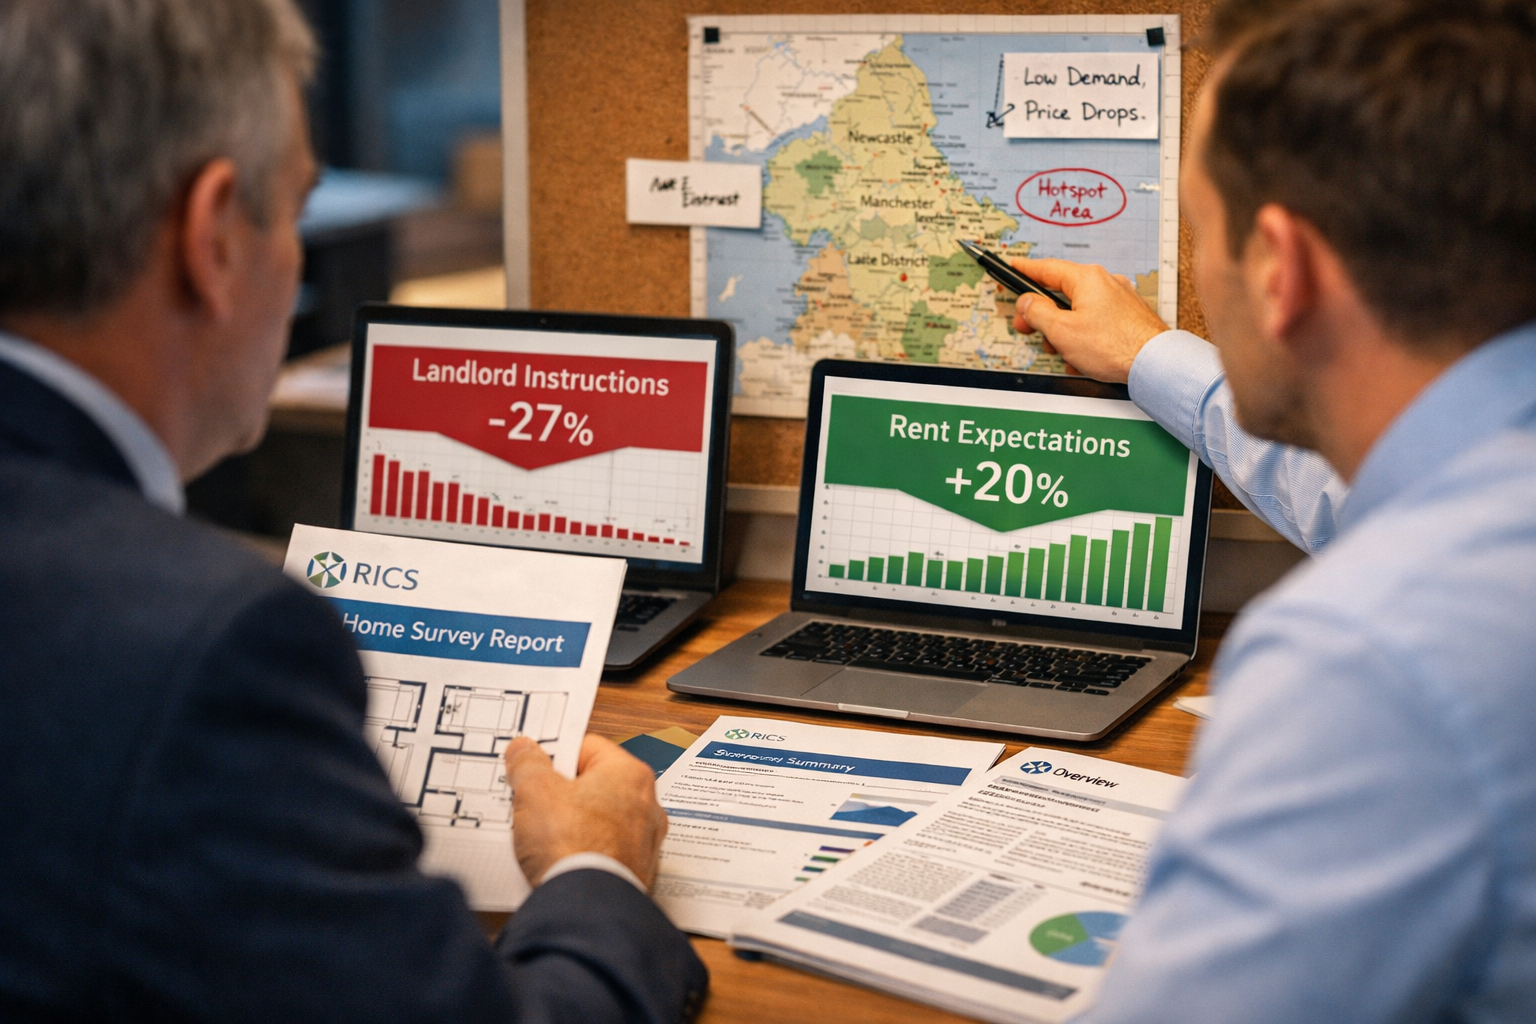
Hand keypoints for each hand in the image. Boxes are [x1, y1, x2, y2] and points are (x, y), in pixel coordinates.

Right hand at [505, 733, 666, 887]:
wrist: (585, 909)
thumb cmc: (570, 846)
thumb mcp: (535, 793)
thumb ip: (528, 764)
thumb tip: (524, 749)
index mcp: (629, 774)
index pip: (587, 747)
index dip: (555, 755)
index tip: (533, 766)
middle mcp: (646, 804)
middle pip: (594, 784)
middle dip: (562, 791)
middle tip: (533, 800)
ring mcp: (644, 841)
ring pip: (599, 818)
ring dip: (572, 822)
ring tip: (543, 833)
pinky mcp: (635, 871)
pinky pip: (604, 849)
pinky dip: (583, 850)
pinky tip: (560, 858)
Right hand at [1011, 258, 1169, 383]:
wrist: (1154, 363)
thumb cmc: (1114, 345)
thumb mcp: (1062, 331)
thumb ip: (1038, 313)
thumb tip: (1027, 302)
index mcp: (1086, 279)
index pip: (1047, 268)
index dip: (1025, 270)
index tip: (1013, 267)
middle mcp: (1105, 283)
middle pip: (1062, 294)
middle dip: (1043, 316)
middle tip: (1028, 328)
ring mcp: (1119, 300)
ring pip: (1078, 311)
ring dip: (1064, 332)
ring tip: (1064, 354)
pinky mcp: (1128, 317)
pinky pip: (1096, 323)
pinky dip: (1084, 338)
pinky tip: (1083, 359)